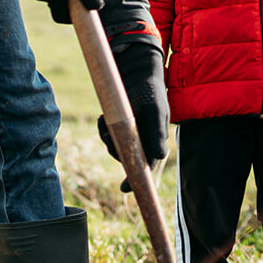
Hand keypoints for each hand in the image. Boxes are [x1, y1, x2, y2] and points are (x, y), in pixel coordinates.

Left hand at [98, 41, 168, 182]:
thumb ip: (157, 134)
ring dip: (106, 138)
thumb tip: (160, 157)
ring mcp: (130, 134)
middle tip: (107, 133)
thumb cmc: (151, 92)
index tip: (125, 189)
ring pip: (114, 147)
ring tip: (104, 120)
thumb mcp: (155, 112)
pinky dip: (102, 128)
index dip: (136, 179)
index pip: (146, 166)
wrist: (138, 73)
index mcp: (154, 141)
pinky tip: (102, 117)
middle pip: (125, 158)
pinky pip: (106, 135)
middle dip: (114, 150)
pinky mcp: (118, 125)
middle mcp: (142, 140)